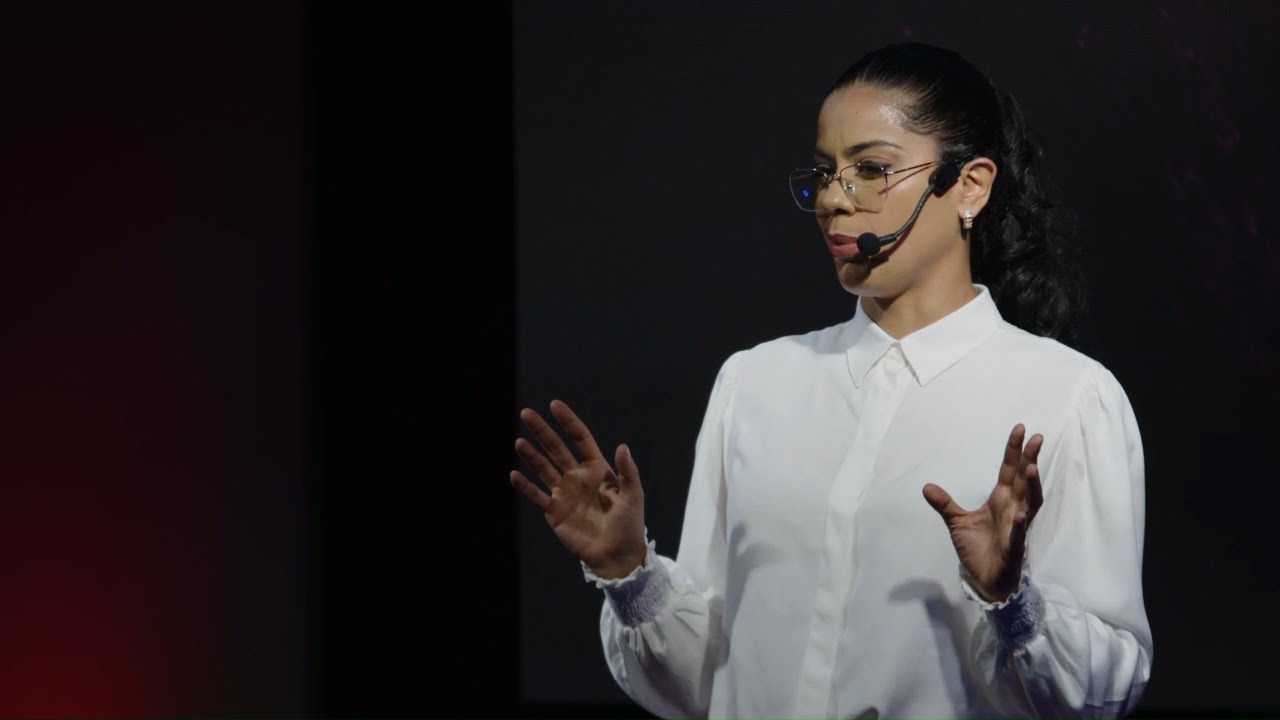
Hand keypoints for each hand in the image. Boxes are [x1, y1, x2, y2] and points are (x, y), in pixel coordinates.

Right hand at [511, 399, 647, 579]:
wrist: (617, 556)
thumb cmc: (629, 525)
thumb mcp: (633, 496)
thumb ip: (628, 472)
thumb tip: (622, 446)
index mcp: (598, 470)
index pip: (580, 439)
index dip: (568, 422)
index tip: (554, 405)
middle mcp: (577, 477)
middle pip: (556, 448)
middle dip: (542, 431)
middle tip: (526, 413)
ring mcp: (564, 493)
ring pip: (543, 468)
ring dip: (531, 455)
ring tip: (519, 441)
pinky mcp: (554, 511)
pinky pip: (537, 495)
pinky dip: (525, 486)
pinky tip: (514, 474)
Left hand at [922, 423, 1044, 602]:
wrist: (984, 579)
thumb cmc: (977, 549)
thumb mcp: (957, 523)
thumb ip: (945, 504)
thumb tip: (926, 486)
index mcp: (1000, 500)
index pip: (1009, 471)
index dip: (1014, 451)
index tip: (1020, 429)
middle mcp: (1013, 509)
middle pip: (1024, 480)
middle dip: (1030, 459)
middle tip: (1036, 438)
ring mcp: (1016, 527)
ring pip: (1029, 502)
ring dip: (1031, 486)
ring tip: (1030, 467)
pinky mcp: (1014, 547)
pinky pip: (1018, 533)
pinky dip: (1020, 523)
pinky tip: (1019, 513)